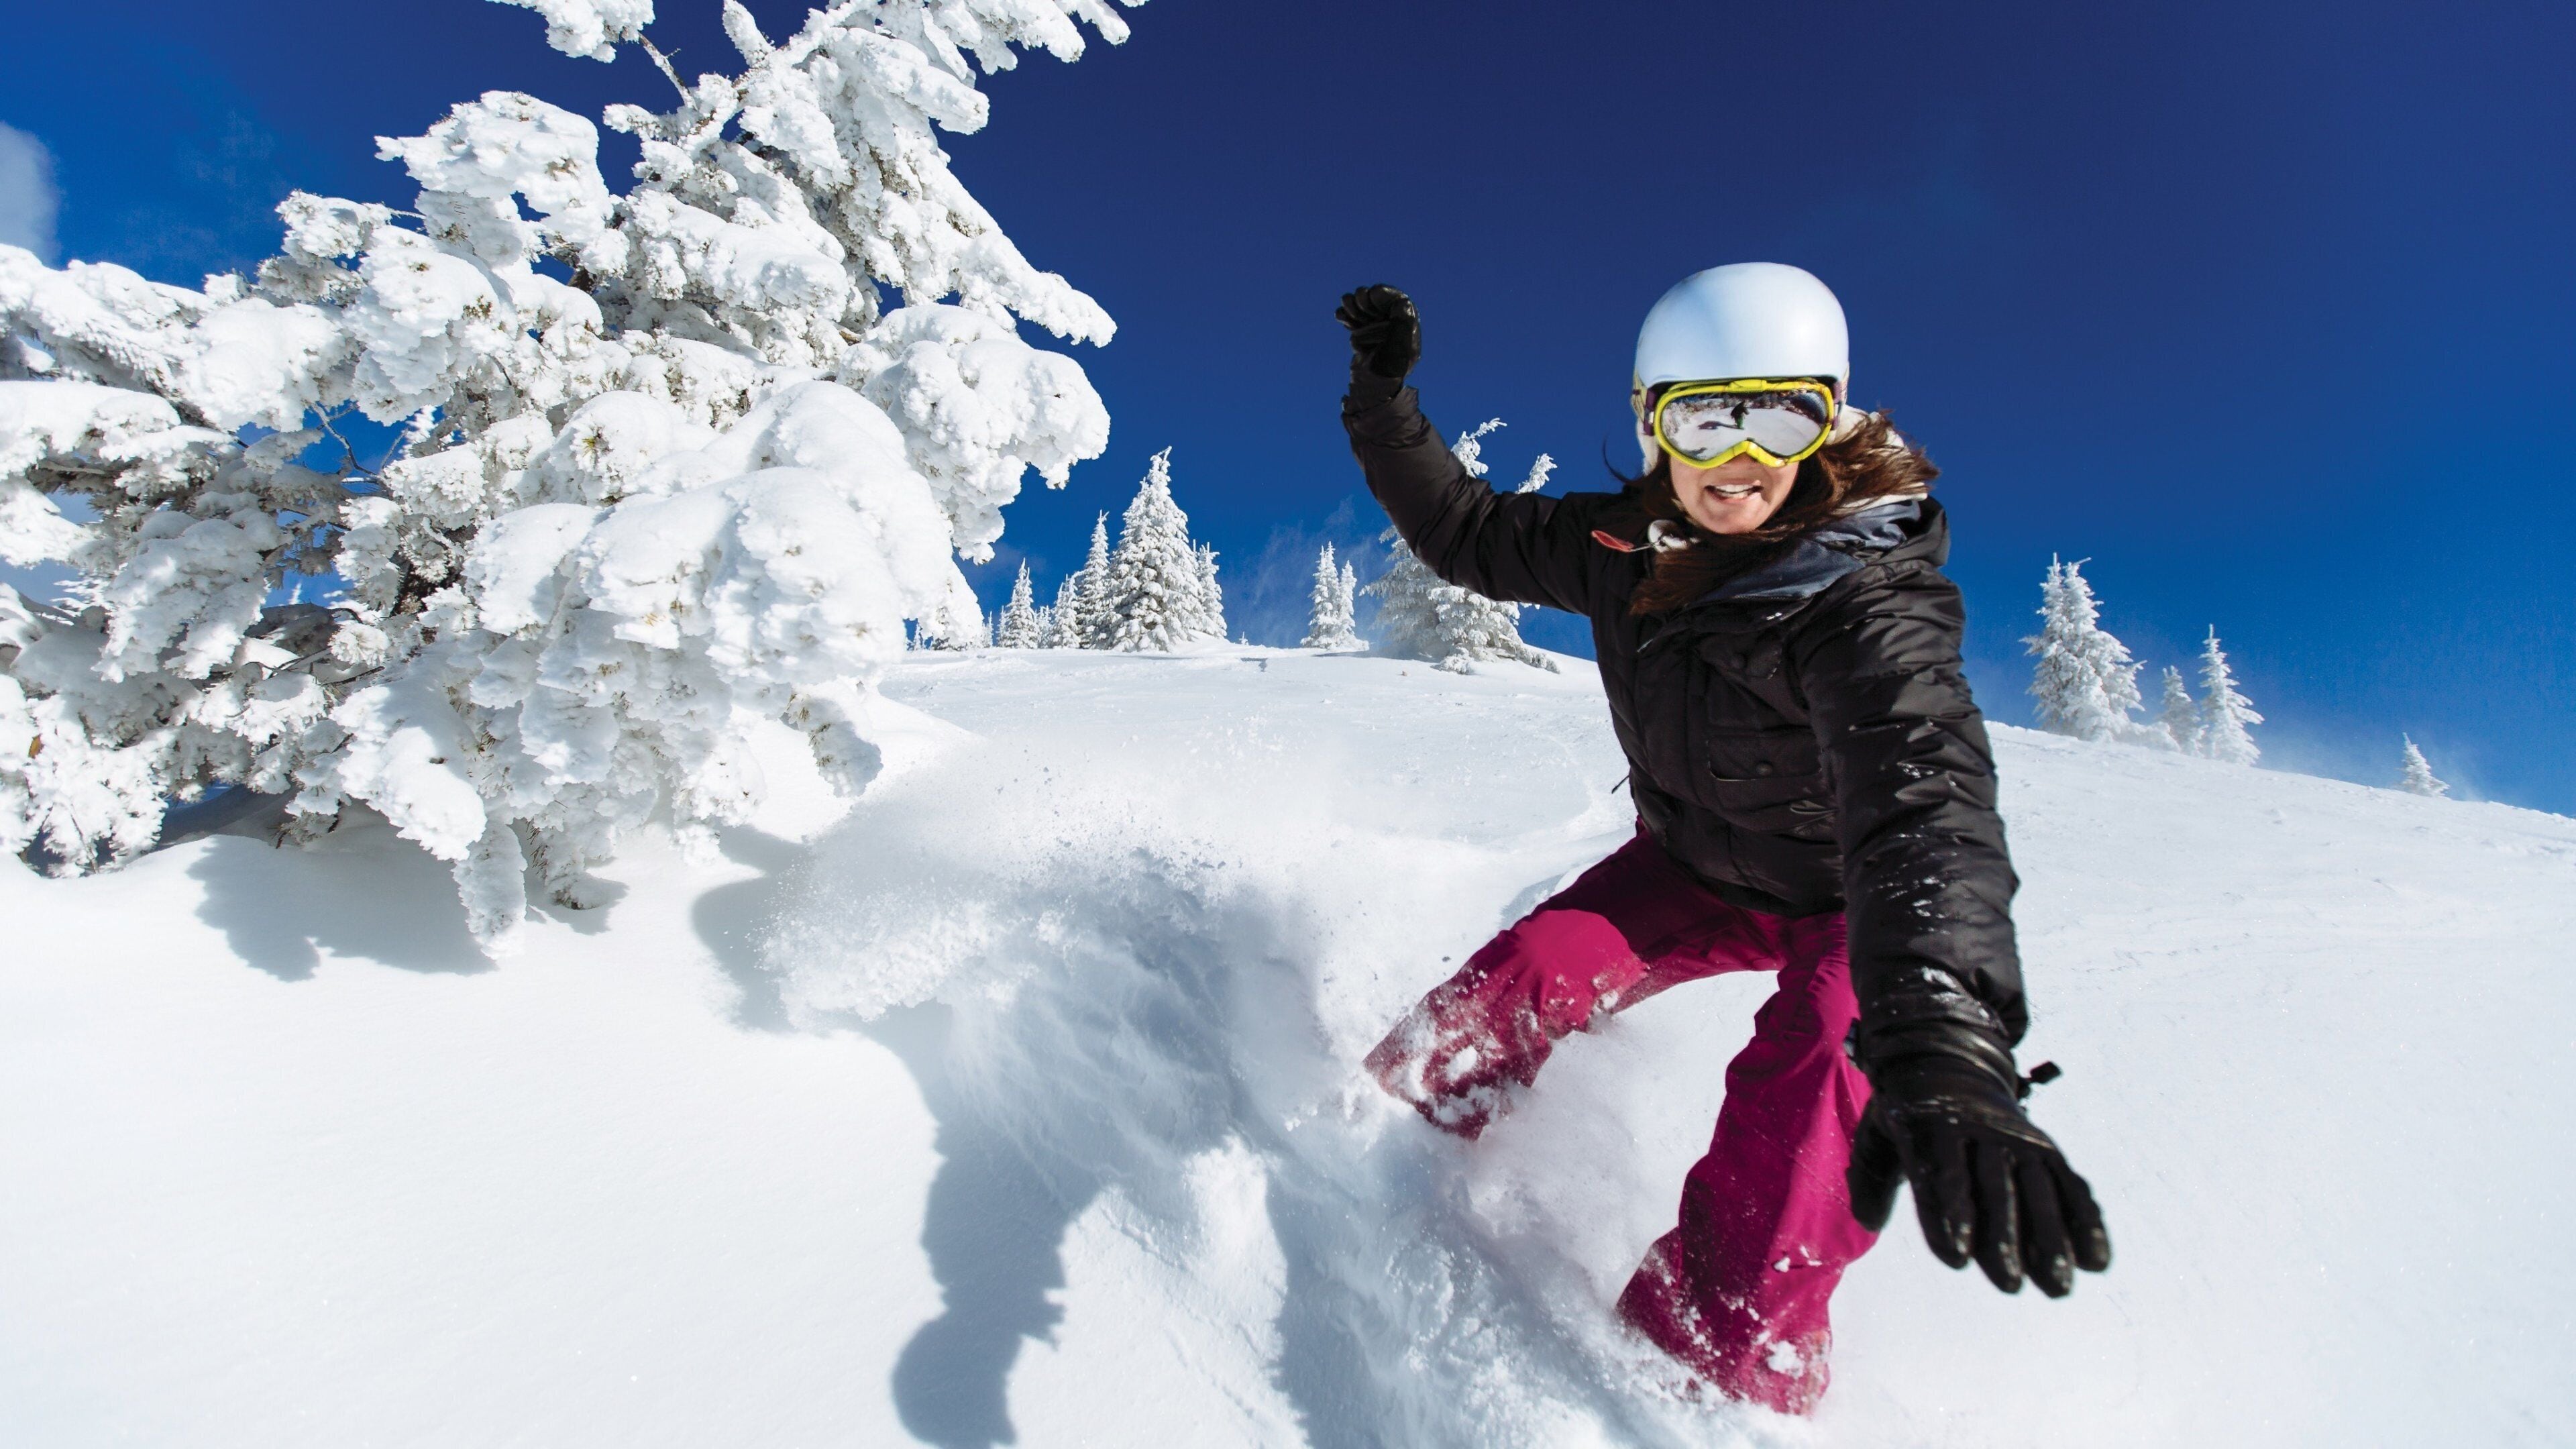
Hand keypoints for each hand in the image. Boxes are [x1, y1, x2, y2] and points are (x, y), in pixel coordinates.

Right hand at [1335, 285, 1420, 380]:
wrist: (1370, 391)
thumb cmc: (1387, 373)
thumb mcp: (1398, 349)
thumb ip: (1402, 325)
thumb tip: (1403, 302)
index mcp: (1407, 328)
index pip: (1399, 301)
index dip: (1386, 294)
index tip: (1373, 294)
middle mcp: (1392, 327)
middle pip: (1379, 302)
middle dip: (1366, 299)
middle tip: (1359, 303)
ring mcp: (1376, 331)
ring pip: (1364, 308)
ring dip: (1354, 304)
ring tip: (1348, 310)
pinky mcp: (1363, 337)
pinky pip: (1354, 320)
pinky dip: (1346, 315)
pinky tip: (1341, 317)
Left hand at [1848, 1052, 2111, 1295]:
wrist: (1951, 1064)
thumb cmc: (1908, 1115)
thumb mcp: (1876, 1132)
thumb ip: (1870, 1176)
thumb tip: (1867, 1221)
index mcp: (1929, 1127)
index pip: (1939, 1174)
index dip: (1947, 1215)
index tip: (1956, 1258)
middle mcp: (1978, 1131)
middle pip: (1993, 1188)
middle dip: (2003, 1238)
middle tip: (2009, 1284)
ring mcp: (2017, 1138)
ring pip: (2037, 1188)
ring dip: (2051, 1238)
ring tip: (2057, 1285)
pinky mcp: (2045, 1147)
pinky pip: (2068, 1183)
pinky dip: (2086, 1220)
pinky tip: (2097, 1260)